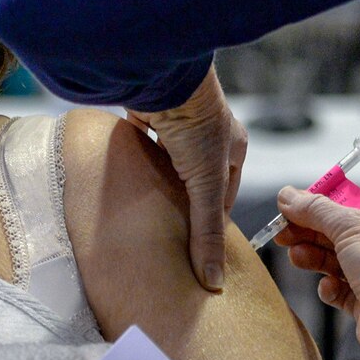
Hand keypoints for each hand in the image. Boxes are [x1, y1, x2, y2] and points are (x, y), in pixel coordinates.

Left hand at [127, 65, 246, 293]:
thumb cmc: (196, 126)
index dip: (209, 222)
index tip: (194, 247)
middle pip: (196, 179)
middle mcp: (209, 135)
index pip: (224, 195)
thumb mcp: (206, 187)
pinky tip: (126, 179)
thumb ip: (207, 233)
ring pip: (168, 162)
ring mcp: (179, 124)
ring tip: (145, 210)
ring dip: (159, 182)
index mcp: (233, 148)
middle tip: (167, 232)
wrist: (164, 78)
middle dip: (182, 203)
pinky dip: (136, 161)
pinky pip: (143, 144)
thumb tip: (212, 281)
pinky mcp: (151, 115)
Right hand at [273, 188, 359, 359]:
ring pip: (337, 260)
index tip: (294, 203)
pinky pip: (340, 289)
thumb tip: (288, 195)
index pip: (357, 203)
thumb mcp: (351, 226)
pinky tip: (328, 286)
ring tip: (297, 256)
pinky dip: (330, 287)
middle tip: (282, 230)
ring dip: (314, 257)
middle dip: (311, 232)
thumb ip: (316, 209)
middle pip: (341, 232)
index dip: (324, 203)